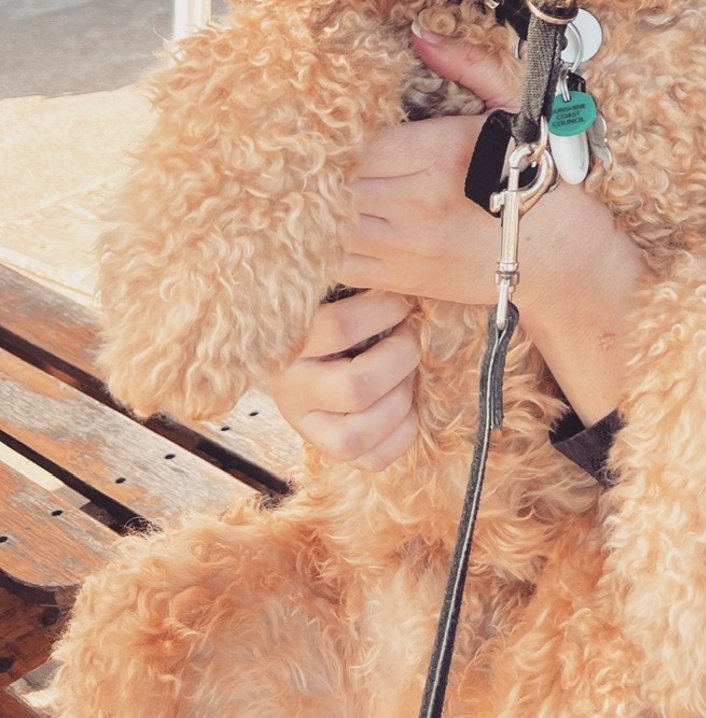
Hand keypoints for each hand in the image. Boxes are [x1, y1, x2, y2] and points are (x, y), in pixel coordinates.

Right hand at [267, 288, 421, 470]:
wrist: (303, 345)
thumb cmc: (330, 305)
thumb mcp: (331, 290)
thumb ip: (354, 279)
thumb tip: (394, 258)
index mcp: (285, 342)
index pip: (339, 328)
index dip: (385, 310)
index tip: (400, 299)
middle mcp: (290, 390)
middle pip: (357, 386)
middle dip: (401, 356)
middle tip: (409, 335)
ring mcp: (307, 426)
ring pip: (357, 434)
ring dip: (401, 398)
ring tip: (408, 371)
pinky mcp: (329, 449)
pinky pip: (371, 460)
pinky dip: (402, 433)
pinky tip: (407, 403)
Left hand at [290, 29, 644, 453]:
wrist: (563, 259)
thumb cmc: (540, 180)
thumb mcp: (513, 110)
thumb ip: (465, 66)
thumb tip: (418, 35)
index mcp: (436, 153)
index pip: (356, 138)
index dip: (325, 132)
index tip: (299, 120)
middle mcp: (412, 201)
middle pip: (330, 180)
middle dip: (298, 169)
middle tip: (257, 152)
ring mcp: (403, 245)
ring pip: (323, 224)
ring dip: (296, 210)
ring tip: (263, 194)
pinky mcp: (401, 280)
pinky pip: (337, 265)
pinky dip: (310, 251)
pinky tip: (292, 238)